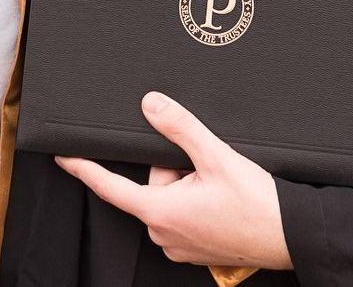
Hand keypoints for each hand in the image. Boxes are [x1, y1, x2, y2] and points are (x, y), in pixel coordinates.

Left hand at [55, 92, 292, 269]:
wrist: (290, 235)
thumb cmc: (256, 203)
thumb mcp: (215, 155)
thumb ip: (180, 127)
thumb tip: (151, 104)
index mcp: (160, 212)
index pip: (110, 187)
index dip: (84, 169)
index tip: (63, 157)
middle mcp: (164, 234)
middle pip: (150, 185)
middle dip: (171, 167)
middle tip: (202, 165)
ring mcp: (179, 244)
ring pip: (167, 198)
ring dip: (185, 183)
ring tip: (217, 183)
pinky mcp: (195, 249)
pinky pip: (182, 213)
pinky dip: (195, 199)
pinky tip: (220, 196)